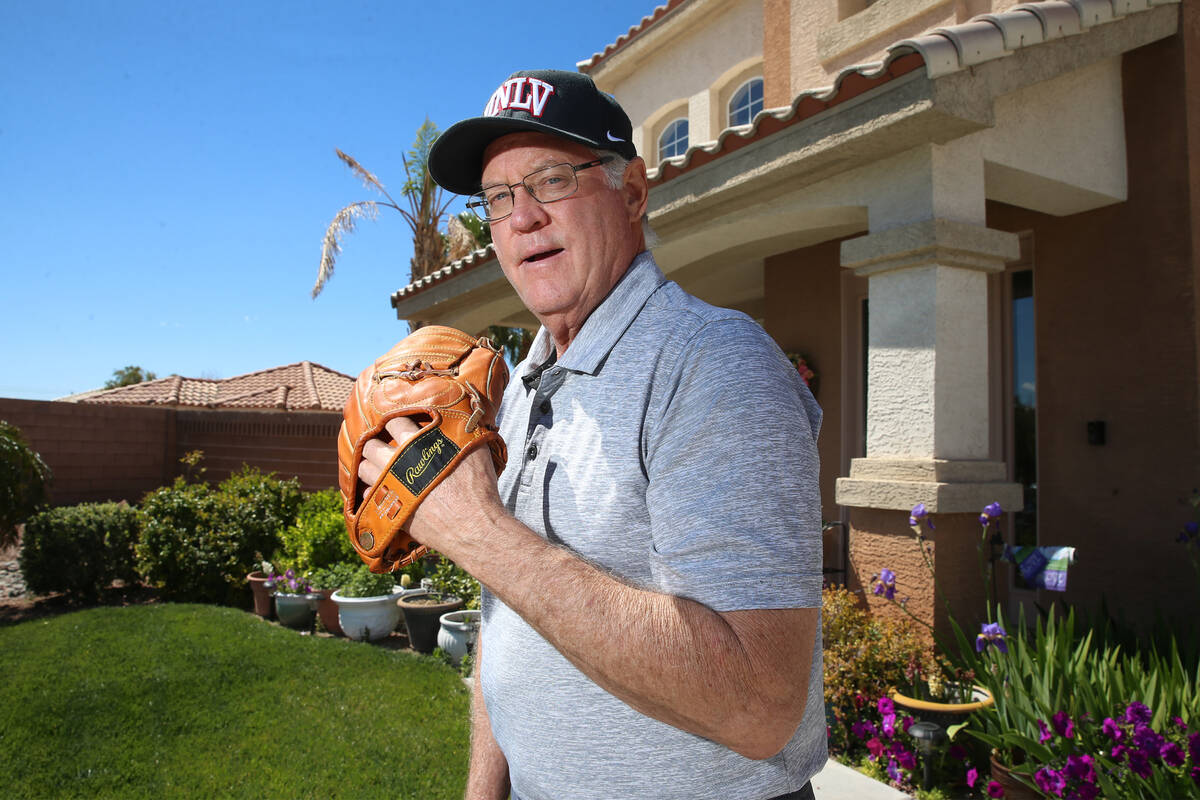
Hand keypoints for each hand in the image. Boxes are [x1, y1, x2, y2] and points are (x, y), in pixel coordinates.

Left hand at [356, 416, 503, 556]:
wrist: (472, 525)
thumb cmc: (477, 486)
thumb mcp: (474, 449)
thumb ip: (460, 431)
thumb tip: (462, 417)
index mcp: (415, 443)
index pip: (394, 422)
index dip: (396, 423)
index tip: (399, 427)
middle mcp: (396, 463)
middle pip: (370, 446)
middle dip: (376, 443)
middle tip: (384, 447)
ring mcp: (391, 487)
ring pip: (364, 470)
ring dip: (369, 467)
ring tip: (380, 468)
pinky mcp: (390, 510)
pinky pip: (369, 497)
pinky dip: (374, 492)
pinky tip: (386, 492)